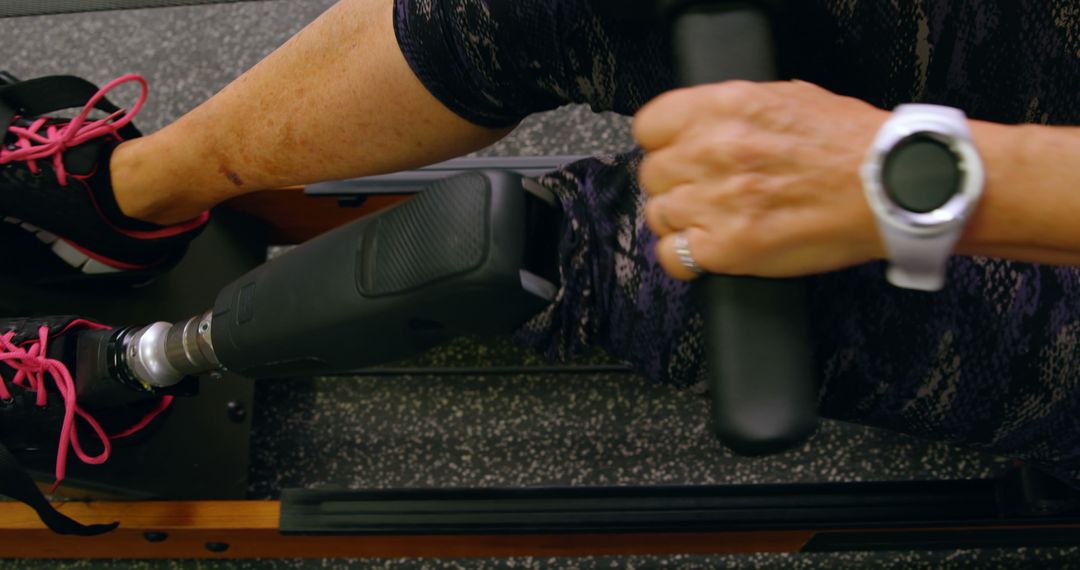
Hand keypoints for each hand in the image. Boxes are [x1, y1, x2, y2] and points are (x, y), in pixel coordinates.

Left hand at [634, 80, 889, 279]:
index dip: (662, 143)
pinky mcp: (727, 248)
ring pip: (659, 215)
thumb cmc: (851, 144)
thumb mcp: (786, 97)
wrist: (891, 188)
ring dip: (681, 220)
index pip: (650, 126)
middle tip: (705, 190)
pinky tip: (709, 251)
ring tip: (714, 221)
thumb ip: (733, 111)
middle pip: (653, 173)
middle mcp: (712, 152)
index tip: (675, 153)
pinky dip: (686, 259)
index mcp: (724, 108)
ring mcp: (716, 202)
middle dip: (675, 183)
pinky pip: (673, 258)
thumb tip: (701, 125)